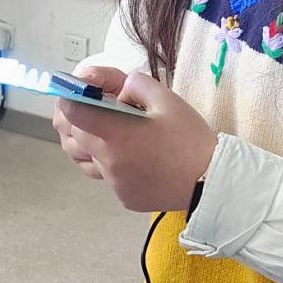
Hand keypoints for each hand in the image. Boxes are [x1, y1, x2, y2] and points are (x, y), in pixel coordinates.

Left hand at [55, 72, 217, 212]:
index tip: (76, 92)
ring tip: (120, 136)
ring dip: (95, 143)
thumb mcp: (167, 100)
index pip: (73, 113)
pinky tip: (137, 158)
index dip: (70, 98)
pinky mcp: (124, 198)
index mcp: (116, 134)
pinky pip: (109, 177)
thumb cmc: (190, 138)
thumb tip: (119, 88)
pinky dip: (114, 164)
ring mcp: (115, 183)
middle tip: (101, 111)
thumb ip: (136, 85)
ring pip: (89, 158)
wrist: (211, 181)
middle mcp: (108, 161)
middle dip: (81, 119)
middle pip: (75, 136)